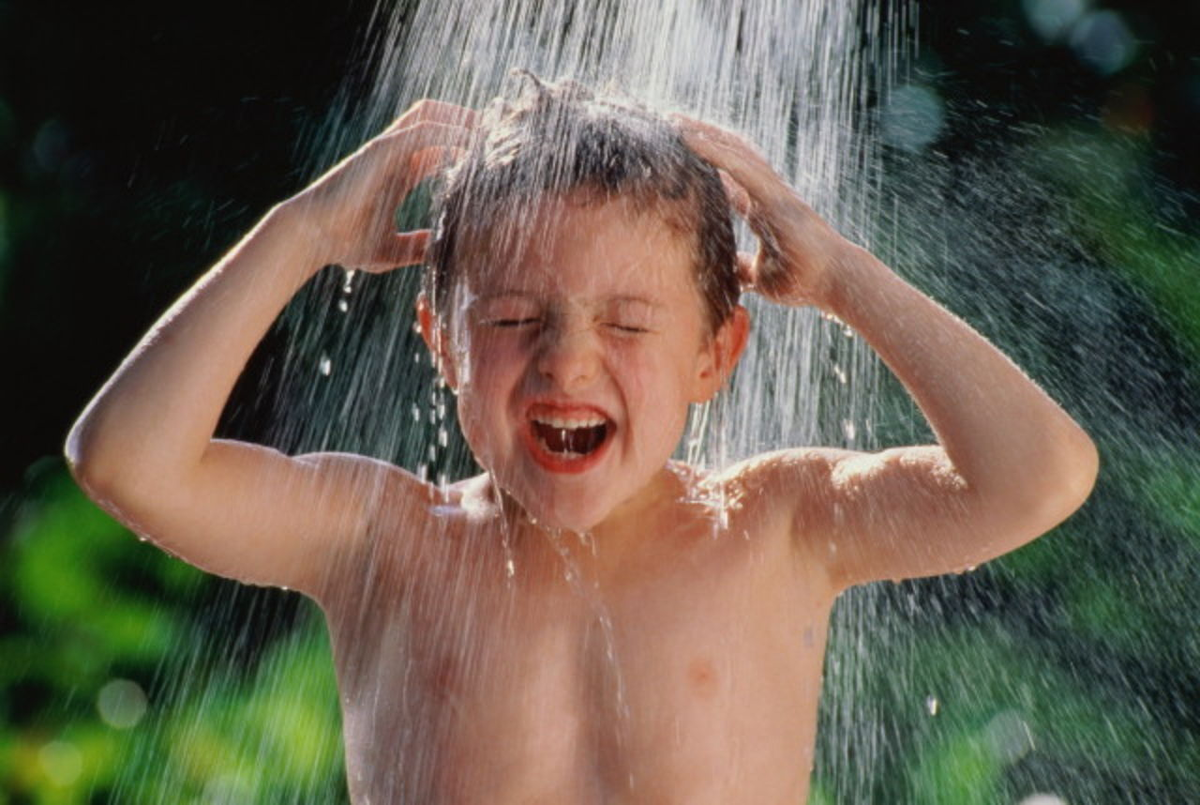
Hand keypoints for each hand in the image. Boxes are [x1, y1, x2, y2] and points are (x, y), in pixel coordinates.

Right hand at [287, 99, 475, 272]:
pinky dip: (450, 131)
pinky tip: (472, 143)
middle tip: (497, 134)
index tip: (492, 156)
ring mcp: (388, 149)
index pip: (437, 149)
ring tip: (489, 129)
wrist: (313, 237)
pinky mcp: (383, 149)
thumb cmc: (344, 244)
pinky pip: (424, 130)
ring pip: (431, 116)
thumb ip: (419, 245)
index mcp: (397, 175)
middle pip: (436, 122)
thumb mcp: (392, 250)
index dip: (464, 147)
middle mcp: (394, 156)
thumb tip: (444, 249)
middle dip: (466, 122)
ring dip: (461, 118)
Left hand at [674, 115, 845, 307]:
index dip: (702, 163)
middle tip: (665, 122)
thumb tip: (724, 271)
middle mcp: (765, 192)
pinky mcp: (775, 195)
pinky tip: (691, 139)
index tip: (674, 151)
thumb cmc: (803, 279)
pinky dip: (714, 151)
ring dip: (702, 134)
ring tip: (671, 120)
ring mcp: (771, 190)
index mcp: (761, 208)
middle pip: (727, 155)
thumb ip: (741, 267)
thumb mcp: (759, 276)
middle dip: (698, 137)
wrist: (834, 281)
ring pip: (732, 151)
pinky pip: (740, 167)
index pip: (725, 178)